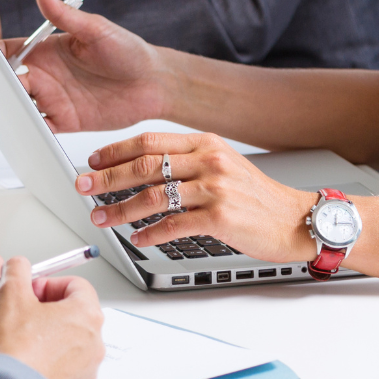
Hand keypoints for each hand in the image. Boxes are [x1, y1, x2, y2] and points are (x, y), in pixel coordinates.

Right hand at [0, 0, 163, 132]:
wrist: (155, 82)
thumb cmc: (128, 51)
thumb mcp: (95, 29)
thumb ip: (65, 15)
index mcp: (46, 50)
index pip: (7, 53)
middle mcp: (45, 75)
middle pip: (3, 83)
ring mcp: (53, 98)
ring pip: (14, 107)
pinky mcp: (66, 120)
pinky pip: (37, 127)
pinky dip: (19, 131)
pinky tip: (0, 135)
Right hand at [0, 257, 104, 378]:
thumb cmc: (16, 351)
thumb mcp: (10, 293)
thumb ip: (17, 270)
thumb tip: (19, 266)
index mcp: (87, 314)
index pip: (77, 284)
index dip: (50, 283)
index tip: (31, 290)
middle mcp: (94, 342)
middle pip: (74, 313)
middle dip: (46, 309)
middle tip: (23, 313)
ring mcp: (86, 369)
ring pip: (68, 341)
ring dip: (47, 336)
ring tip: (20, 339)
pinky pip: (63, 366)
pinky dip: (47, 360)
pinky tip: (24, 361)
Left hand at [75, 131, 313, 264]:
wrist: (294, 219)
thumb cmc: (256, 197)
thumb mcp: (224, 164)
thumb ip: (189, 161)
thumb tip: (145, 167)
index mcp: (206, 143)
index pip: (151, 141)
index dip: (116, 150)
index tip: (93, 160)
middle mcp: (209, 160)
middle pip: (145, 165)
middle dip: (107, 177)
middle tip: (84, 187)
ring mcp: (215, 188)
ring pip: (153, 196)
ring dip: (120, 209)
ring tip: (102, 218)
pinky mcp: (219, 218)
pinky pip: (173, 225)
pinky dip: (150, 233)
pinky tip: (137, 238)